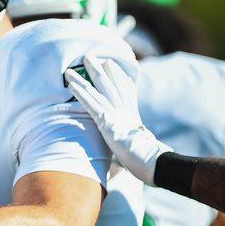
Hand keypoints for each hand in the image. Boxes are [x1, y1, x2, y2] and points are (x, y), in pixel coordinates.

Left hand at [65, 55, 171, 185]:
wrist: (153, 163)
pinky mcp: (107, 122)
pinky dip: (80, 92)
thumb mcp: (134, 154)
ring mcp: (117, 115)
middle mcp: (126, 112)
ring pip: (100, 89)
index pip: (127, 93)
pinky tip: (71, 82)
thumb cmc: (146, 164)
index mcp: (133, 119)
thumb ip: (125, 154)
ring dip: (87, 75)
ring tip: (78, 62)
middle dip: (102, 70)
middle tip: (93, 57)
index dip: (121, 78)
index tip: (114, 66)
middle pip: (113, 85)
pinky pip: (91, 103)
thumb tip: (118, 168)